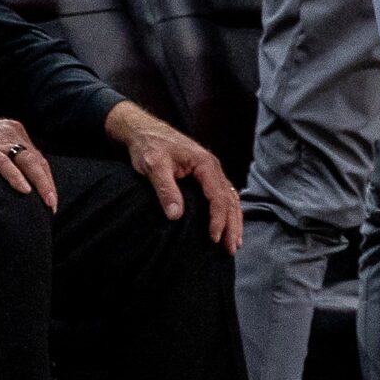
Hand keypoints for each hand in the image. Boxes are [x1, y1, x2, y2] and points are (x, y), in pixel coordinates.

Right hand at [0, 113, 58, 205]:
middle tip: (53, 205)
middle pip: (37, 161)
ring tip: (47, 202)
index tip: (52, 198)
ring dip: (40, 184)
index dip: (47, 179)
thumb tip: (23, 177)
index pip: (39, 158)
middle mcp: (12, 132)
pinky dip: (16, 177)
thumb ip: (9, 154)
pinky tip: (24, 190)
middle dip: (48, 185)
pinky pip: (4, 163)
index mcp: (16, 131)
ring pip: (26, 162)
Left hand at [106, 101, 241, 251]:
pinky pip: (224, 194)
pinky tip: (229, 223)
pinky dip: (229, 211)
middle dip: (232, 225)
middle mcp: (213, 166)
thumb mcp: (154, 166)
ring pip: (230, 197)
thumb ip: (166, 189)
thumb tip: (176, 216)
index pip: (217, 196)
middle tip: (231, 249)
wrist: (144, 130)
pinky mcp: (205, 174)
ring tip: (235, 242)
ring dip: (234, 220)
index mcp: (205, 164)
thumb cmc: (149, 146)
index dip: (217, 219)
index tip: (214, 238)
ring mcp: (211, 170)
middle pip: (229, 199)